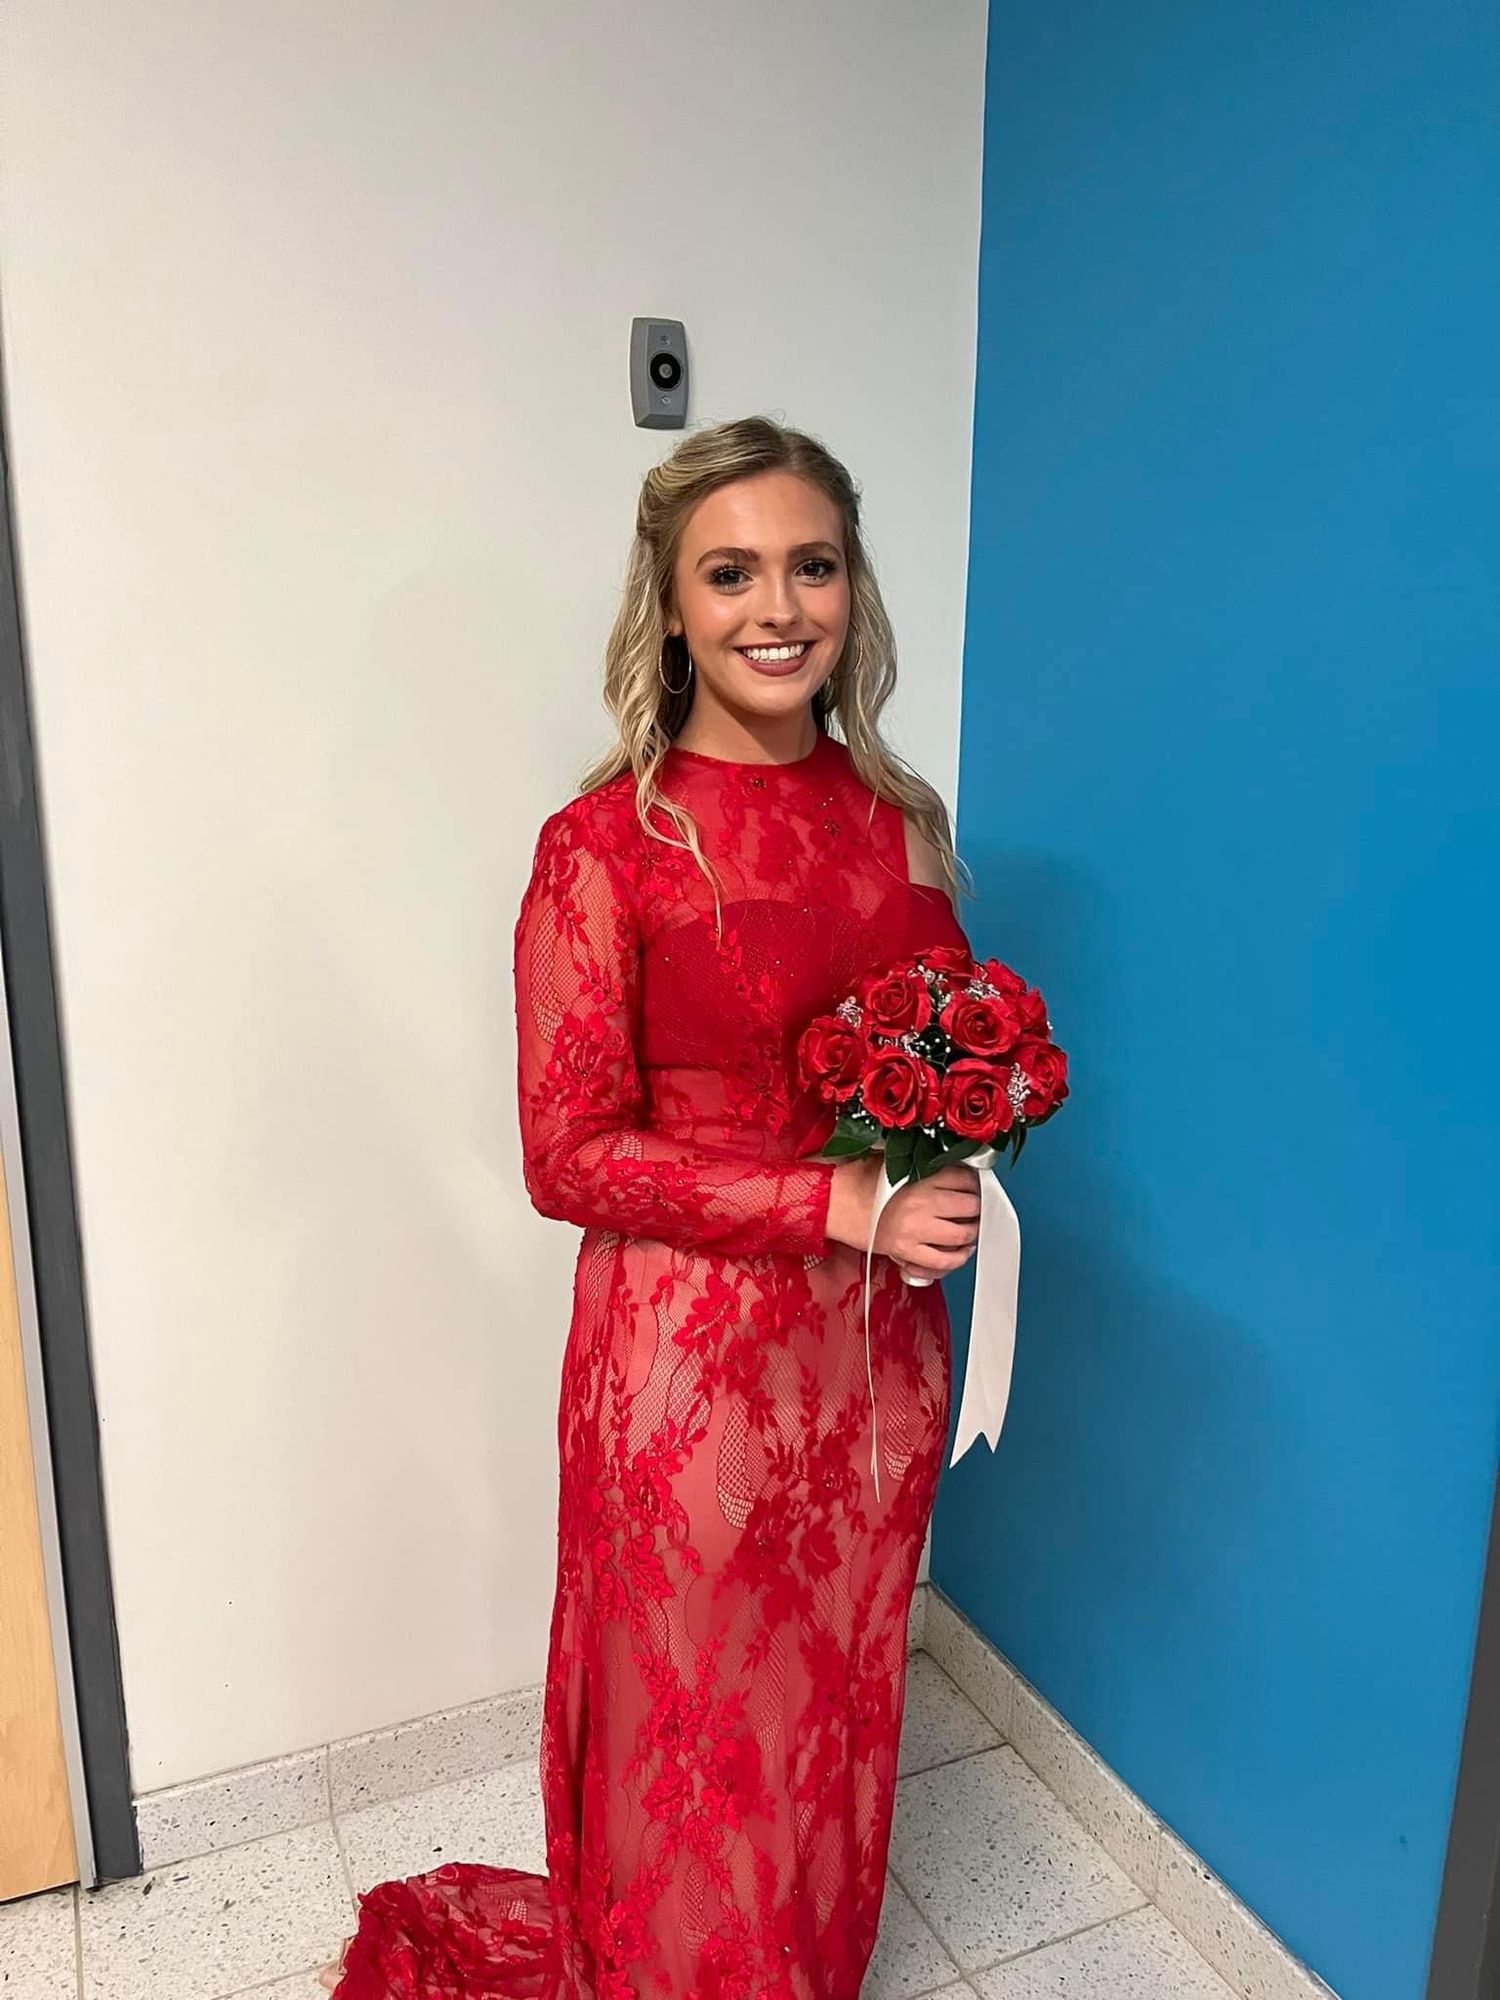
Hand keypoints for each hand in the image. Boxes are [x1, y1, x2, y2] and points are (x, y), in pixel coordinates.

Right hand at [827, 1155, 980, 1280]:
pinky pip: (941, 1261)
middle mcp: (922, 1202)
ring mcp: (915, 1229)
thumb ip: (919, 1164)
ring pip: (962, 1235)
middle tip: (973, 1209)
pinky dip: (955, 1259)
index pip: (964, 1179)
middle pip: (970, 1206)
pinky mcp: (905, 1250)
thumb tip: (947, 1169)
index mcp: (919, 1176)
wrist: (829, 1203)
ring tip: (969, 1231)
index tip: (974, 1187)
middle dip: (976, 1209)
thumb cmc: (855, 1181)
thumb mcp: (891, 1162)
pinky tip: (959, 1253)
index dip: (973, 1183)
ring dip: (971, 1234)